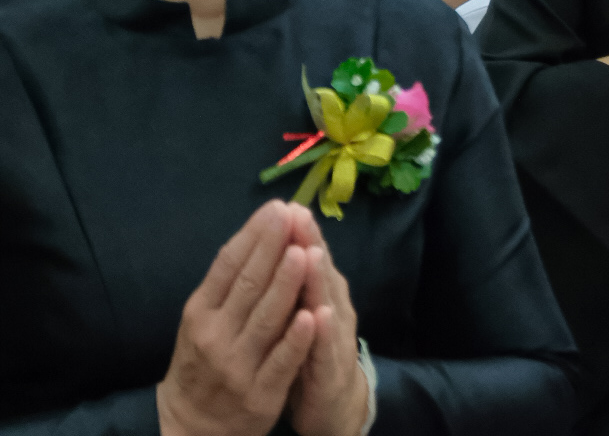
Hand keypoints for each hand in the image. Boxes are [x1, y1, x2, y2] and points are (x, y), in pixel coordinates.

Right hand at [157, 201, 314, 435]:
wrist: (190, 426)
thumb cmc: (201, 360)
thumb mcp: (201, 319)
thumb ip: (225, 283)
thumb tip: (257, 232)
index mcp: (200, 312)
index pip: (227, 266)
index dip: (252, 235)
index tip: (275, 208)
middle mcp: (216, 336)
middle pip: (247, 286)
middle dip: (272, 249)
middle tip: (291, 216)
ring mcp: (238, 367)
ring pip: (266, 320)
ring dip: (286, 284)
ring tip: (303, 252)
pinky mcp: (260, 395)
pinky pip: (281, 363)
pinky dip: (295, 339)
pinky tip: (310, 315)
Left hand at [287, 211, 367, 435]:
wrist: (334, 405)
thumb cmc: (311, 349)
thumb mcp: (299, 310)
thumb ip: (290, 277)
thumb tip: (272, 235)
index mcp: (321, 289)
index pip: (310, 253)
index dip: (299, 230)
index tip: (285, 203)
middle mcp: (333, 305)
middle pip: (320, 270)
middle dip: (308, 242)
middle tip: (298, 214)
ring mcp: (336, 337)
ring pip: (327, 304)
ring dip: (318, 279)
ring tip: (309, 253)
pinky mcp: (333, 371)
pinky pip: (327, 350)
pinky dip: (324, 332)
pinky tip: (320, 315)